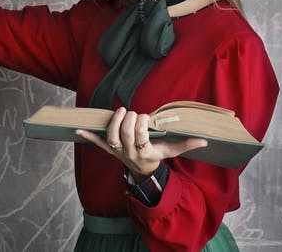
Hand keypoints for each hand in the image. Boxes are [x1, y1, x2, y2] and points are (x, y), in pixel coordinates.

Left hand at [75, 107, 208, 177]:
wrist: (143, 171)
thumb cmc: (157, 156)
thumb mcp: (172, 151)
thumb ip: (186, 144)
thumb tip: (204, 140)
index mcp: (145, 153)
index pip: (140, 137)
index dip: (142, 125)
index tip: (146, 117)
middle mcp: (129, 153)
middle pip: (124, 135)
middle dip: (129, 120)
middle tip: (135, 112)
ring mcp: (117, 151)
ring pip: (111, 136)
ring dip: (113, 122)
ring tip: (121, 110)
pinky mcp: (108, 149)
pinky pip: (97, 143)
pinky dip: (87, 136)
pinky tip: (77, 129)